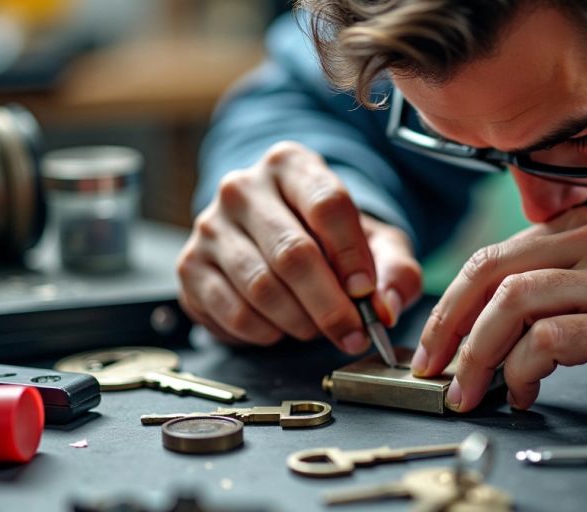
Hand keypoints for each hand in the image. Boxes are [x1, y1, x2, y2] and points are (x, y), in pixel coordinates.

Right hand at [177, 142, 421, 350]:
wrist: (276, 242)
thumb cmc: (331, 241)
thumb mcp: (376, 244)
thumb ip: (396, 270)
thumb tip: (387, 306)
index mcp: (292, 165)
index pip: (327, 205)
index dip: (352, 256)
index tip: (368, 294)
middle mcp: (243, 188)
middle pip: (293, 252)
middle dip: (330, 304)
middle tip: (352, 334)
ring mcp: (211, 226)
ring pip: (262, 288)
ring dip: (300, 322)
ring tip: (320, 329)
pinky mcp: (191, 267)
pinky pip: (234, 313)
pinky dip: (267, 333)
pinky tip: (283, 328)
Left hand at [413, 207, 586, 411]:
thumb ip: (567, 270)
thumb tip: (501, 306)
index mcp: (585, 228)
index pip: (494, 257)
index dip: (452, 300)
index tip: (435, 339)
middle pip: (492, 275)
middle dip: (449, 325)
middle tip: (432, 366)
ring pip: (513, 305)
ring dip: (478, 354)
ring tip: (470, 389)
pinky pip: (551, 340)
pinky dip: (523, 369)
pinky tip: (524, 390)